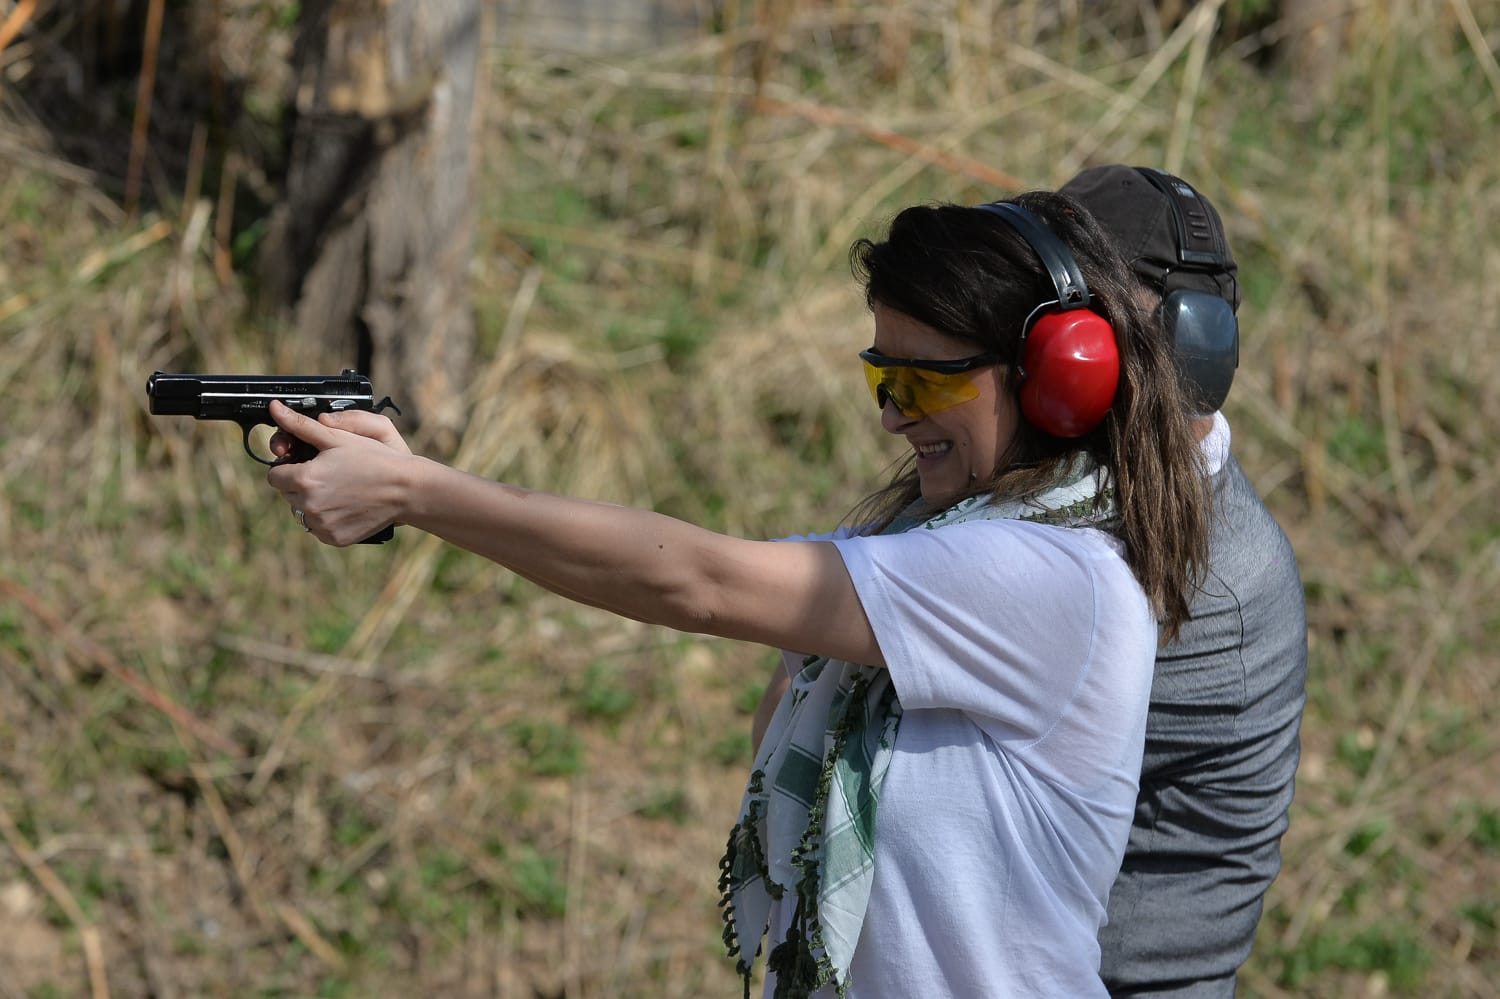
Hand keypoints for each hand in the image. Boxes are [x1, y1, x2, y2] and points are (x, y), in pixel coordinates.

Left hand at [265, 399, 415, 545]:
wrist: (405, 490)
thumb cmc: (374, 459)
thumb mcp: (337, 438)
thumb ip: (301, 425)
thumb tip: (275, 408)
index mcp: (304, 479)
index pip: (275, 476)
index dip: (289, 468)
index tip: (308, 464)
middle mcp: (308, 505)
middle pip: (288, 494)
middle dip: (301, 485)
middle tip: (329, 475)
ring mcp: (321, 525)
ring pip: (302, 513)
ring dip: (313, 503)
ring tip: (339, 491)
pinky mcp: (334, 538)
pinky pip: (319, 528)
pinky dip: (327, 519)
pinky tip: (347, 507)